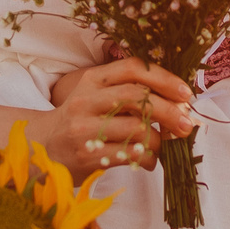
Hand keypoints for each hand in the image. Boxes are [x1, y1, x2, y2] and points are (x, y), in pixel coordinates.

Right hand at [40, 57, 195, 177]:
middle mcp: (86, 100)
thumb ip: (129, 93)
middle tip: (188, 124)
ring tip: (166, 146)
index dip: (164, 79)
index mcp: (92, 79)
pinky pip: (130, 155)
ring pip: (137, 128)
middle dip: (170, 111)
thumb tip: (179, 104)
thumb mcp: (96, 96)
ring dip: (161, 139)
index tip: (186, 94)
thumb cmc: (80, 121)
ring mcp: (84, 128)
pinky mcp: (87, 155)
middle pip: (138, 97)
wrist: (42, 148)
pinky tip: (151, 160)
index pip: (133, 68)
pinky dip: (148, 158)